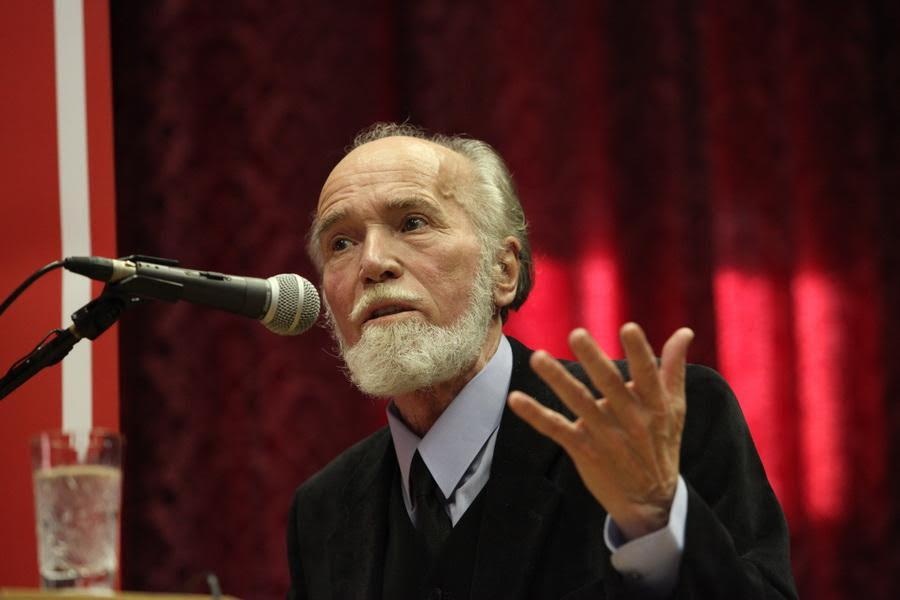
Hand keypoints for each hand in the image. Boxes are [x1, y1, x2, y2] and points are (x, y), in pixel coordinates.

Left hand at [508, 323, 693, 539]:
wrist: (650, 501)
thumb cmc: (661, 445)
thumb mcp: (674, 410)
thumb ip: (673, 369)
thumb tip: (684, 332)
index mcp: (654, 407)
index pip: (647, 375)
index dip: (639, 352)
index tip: (629, 327)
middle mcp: (631, 420)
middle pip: (609, 385)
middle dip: (593, 359)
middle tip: (577, 334)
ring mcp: (605, 436)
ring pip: (579, 403)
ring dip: (557, 379)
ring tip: (538, 357)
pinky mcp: (583, 450)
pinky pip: (556, 429)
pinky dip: (535, 415)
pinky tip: (515, 398)